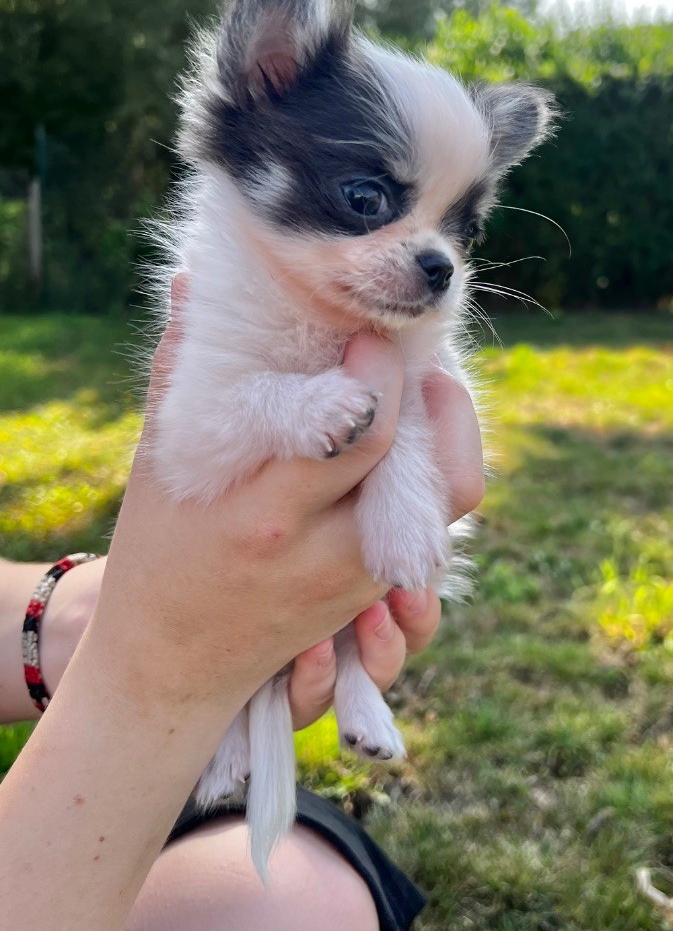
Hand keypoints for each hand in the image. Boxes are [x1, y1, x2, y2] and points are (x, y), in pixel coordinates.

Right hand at [37, 345, 481, 729]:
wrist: (168, 665)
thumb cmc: (158, 553)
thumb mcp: (159, 464)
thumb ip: (182, 373)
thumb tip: (194, 282)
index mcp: (265, 512)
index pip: (358, 435)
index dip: (380, 376)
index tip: (371, 335)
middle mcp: (323, 554)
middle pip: (424, 474)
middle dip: (435, 401)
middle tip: (414, 357)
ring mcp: (355, 584)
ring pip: (447, 510)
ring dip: (447, 440)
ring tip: (422, 392)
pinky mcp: (369, 597)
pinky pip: (430, 535)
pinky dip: (431, 483)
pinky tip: (409, 445)